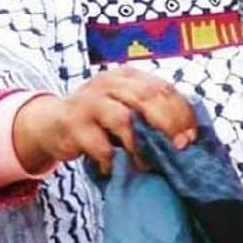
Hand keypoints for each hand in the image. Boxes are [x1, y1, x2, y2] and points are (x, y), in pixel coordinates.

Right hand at [12, 67, 197, 175]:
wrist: (51, 123)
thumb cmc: (98, 118)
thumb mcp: (123, 105)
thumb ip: (148, 111)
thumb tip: (186, 134)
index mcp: (127, 75)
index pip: (162, 87)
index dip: (180, 112)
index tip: (191, 135)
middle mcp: (108, 82)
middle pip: (146, 98)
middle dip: (168, 124)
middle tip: (179, 147)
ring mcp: (89, 101)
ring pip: (124, 119)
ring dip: (141, 145)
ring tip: (148, 164)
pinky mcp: (73, 124)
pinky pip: (100, 145)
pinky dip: (112, 160)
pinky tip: (115, 167)